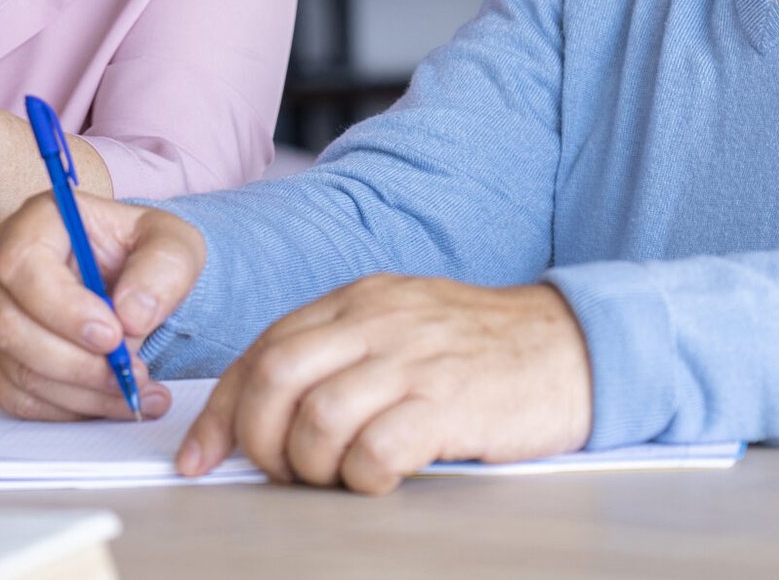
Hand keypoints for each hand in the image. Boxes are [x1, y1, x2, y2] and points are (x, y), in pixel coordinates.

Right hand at [0, 193, 204, 420]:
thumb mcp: (173, 242)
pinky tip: (108, 403)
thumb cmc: (144, 252)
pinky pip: (15, 398)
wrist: (130, 278)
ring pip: (13, 370)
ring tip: (134, 393)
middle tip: (132, 374)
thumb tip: (131, 317)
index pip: (23, 266)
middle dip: (76, 364)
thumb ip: (163, 269)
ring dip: (78, 393)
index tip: (114, 335)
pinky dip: (65, 409)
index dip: (64, 309)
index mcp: (36, 222)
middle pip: (8, 327)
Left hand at [178, 276, 593, 495]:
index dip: (224, 409)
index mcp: (358, 300)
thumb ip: (338, 355)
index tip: (203, 455)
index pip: (263, 349)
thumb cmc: (483, 349)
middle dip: (258, 439)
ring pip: (316, 418)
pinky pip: (376, 449)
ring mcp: (414, 359)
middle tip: (278, 473)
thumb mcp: (401, 327)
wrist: (575, 345)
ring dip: (310, 465)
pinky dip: (362, 477)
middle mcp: (378, 320)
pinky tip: (381, 479)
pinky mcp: (449, 402)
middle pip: (275, 377)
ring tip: (338, 476)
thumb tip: (263, 410)